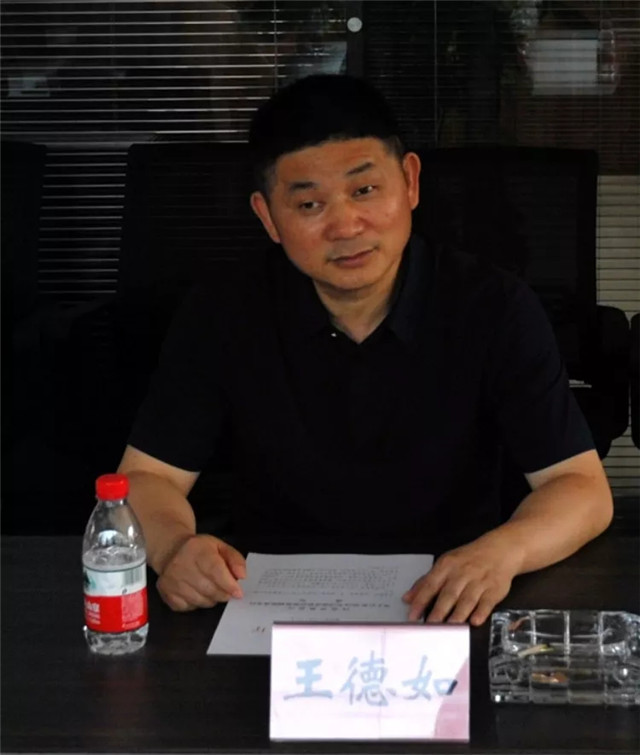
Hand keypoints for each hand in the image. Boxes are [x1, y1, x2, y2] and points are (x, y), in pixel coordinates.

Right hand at [156, 534, 245, 610]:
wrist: (171, 551)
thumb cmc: (199, 550)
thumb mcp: (220, 547)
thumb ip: (235, 559)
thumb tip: (242, 576)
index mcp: (196, 549)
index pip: (214, 570)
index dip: (228, 584)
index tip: (238, 593)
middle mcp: (180, 565)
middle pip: (208, 589)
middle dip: (223, 593)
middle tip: (228, 591)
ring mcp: (171, 581)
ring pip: (200, 601)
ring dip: (211, 599)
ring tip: (211, 588)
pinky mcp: (166, 594)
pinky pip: (189, 607)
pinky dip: (197, 603)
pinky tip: (197, 592)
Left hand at [402, 536, 521, 625]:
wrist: (499, 550)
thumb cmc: (468, 559)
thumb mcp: (445, 564)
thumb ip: (426, 582)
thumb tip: (407, 598)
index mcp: (447, 566)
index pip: (431, 584)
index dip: (421, 600)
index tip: (412, 615)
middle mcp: (462, 573)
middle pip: (449, 594)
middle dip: (439, 611)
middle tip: (430, 626)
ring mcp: (479, 581)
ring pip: (467, 600)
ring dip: (458, 614)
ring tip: (449, 627)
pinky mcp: (494, 590)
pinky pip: (487, 602)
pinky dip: (481, 612)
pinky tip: (474, 621)